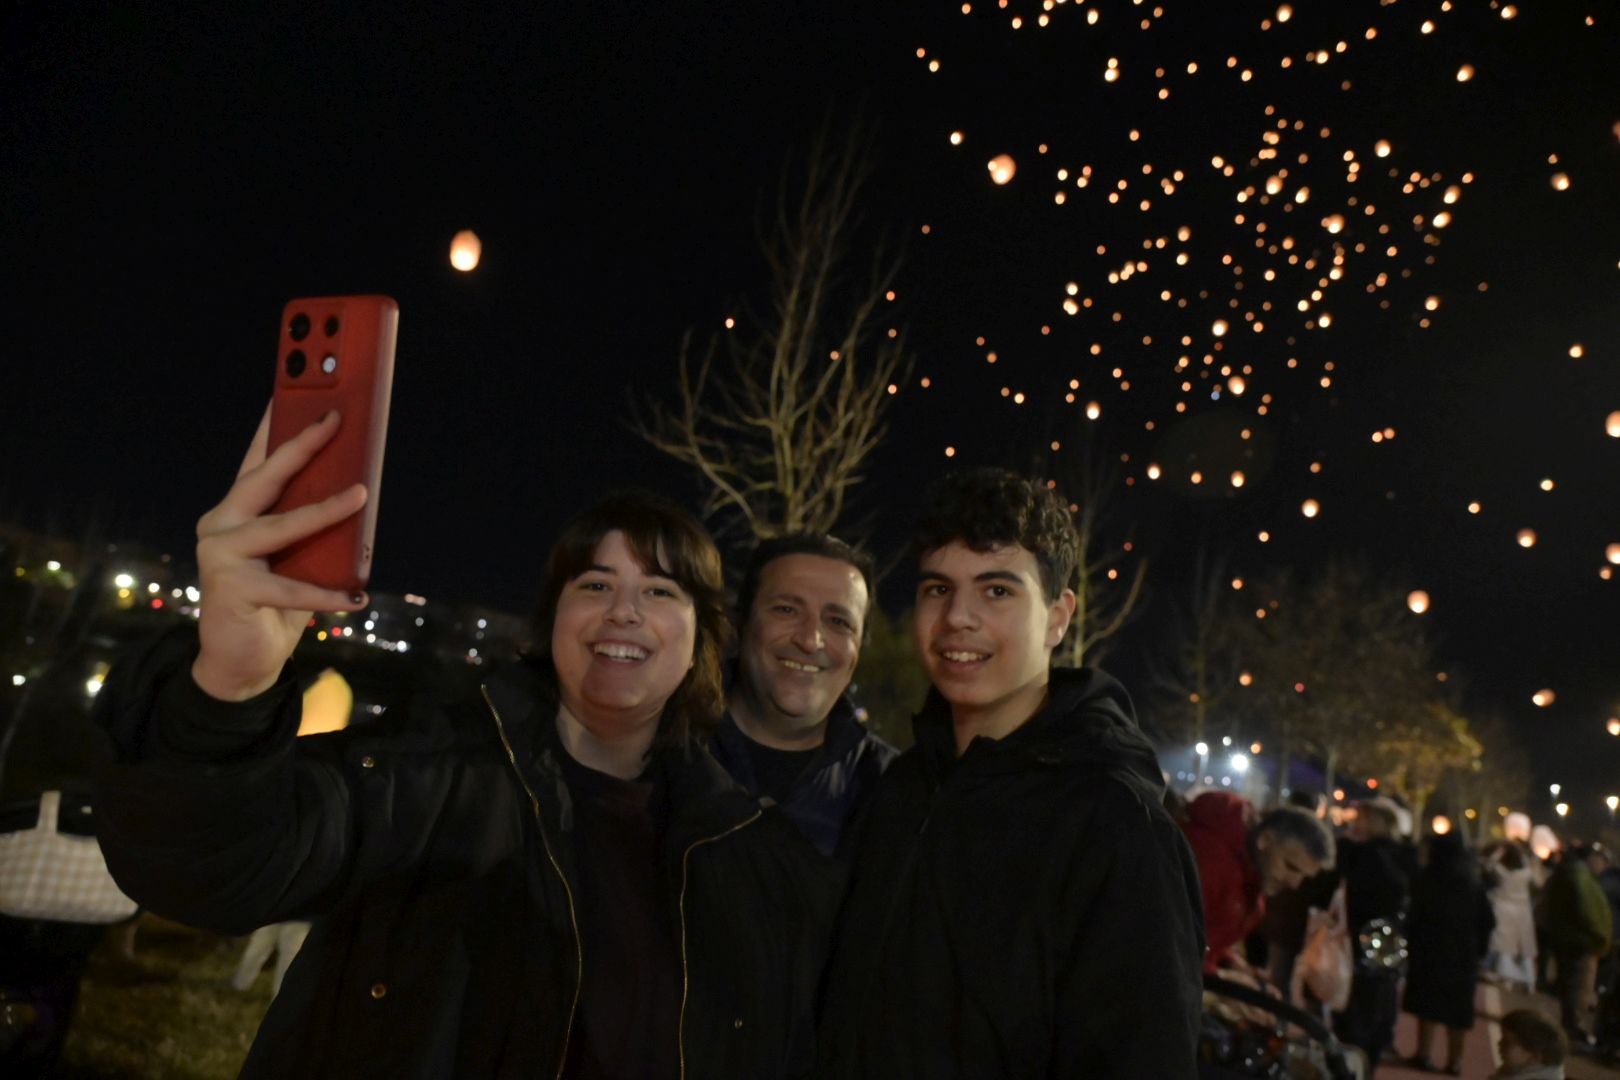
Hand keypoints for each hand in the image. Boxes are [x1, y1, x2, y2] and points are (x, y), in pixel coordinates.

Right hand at [191, 406, 368, 700]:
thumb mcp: (299, 555)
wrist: (242, 661)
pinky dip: (327, 594)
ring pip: (280, 526)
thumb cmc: (277, 602)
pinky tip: (357, 597)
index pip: (258, 458)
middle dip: (301, 444)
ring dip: (324, 511)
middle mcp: (221, 524)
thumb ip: (315, 526)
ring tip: (361, 494)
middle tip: (335, 419)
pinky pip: (290, 589)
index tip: (292, 385)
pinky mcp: (231, 590)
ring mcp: (221, 556)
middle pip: (265, 478)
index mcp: (237, 510)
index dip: (274, 422)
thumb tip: (359, 490)